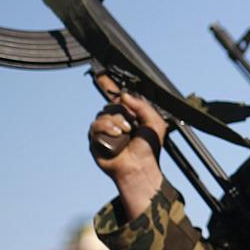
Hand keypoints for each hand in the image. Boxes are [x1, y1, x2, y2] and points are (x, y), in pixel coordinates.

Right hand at [89, 74, 167, 218]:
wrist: (140, 167)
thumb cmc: (148, 148)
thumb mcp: (154, 122)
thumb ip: (142, 105)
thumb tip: (124, 95)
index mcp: (129, 117)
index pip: (119, 100)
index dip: (116, 93)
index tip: (116, 82)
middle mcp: (115, 122)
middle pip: (110, 105)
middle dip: (122, 111)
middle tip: (132, 123)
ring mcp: (104, 132)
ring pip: (102, 114)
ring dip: (116, 120)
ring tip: (126, 132)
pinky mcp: (95, 141)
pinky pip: (95, 126)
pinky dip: (107, 127)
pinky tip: (117, 134)